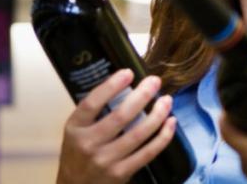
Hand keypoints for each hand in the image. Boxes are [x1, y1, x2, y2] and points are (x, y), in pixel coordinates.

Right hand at [56, 69, 177, 183]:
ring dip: (157, 114)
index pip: (91, 103)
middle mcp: (88, 144)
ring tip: (166, 100)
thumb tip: (125, 83)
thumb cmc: (78, 153)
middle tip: (155, 81)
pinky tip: (171, 122)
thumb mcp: (76, 131)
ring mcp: (105, 161)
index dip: (111, 86)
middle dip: (142, 96)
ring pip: (138, 134)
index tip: (128, 73)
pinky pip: (148, 152)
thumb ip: (94, 112)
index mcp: (75, 129)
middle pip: (120, 116)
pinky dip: (163, 136)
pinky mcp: (121, 173)